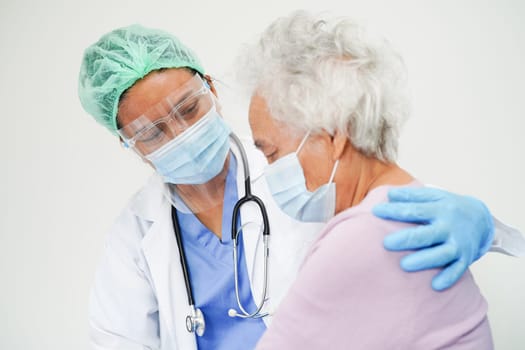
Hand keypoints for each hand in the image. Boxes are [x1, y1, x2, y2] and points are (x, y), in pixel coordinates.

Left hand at [372, 187, 493, 290]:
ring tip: (404, 265)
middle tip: (386, 243)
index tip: (376, 211)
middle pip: (427, 234)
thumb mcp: (434, 196)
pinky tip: (435, 285)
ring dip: (424, 260)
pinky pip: (457, 270)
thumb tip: (390, 195)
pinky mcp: (465, 258)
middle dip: (407, 239)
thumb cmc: (449, 208)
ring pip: (441, 254)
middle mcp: (449, 227)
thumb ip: (412, 196)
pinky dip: (448, 278)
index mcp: (439, 209)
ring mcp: (458, 244)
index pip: (415, 210)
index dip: (395, 211)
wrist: (482, 220)